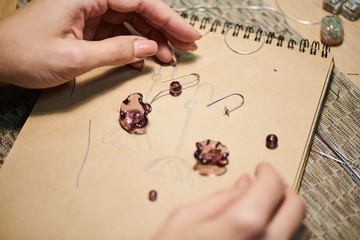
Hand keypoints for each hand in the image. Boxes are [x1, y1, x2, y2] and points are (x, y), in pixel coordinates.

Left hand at [0, 0, 200, 87]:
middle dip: (164, 29)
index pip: (138, 1)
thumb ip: (115, 52)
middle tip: (187, 47)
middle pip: (138, 9)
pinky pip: (116, 33)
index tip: (189, 35)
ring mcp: (87, 12)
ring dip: (150, 39)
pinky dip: (131, 46)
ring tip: (169, 58)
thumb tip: (149, 48)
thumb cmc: (23, 54)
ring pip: (129, 21)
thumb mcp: (73, 58)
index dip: (168, 19)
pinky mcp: (84, 26)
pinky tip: (144, 59)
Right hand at [154, 163, 305, 239]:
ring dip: (288, 213)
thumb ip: (220, 198)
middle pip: (296, 206)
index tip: (262, 168)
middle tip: (267, 184)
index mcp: (243, 224)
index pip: (272, 185)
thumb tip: (244, 184)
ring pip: (302, 230)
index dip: (268, 171)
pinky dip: (287, 234)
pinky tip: (266, 232)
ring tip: (266, 208)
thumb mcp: (184, 220)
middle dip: (283, 188)